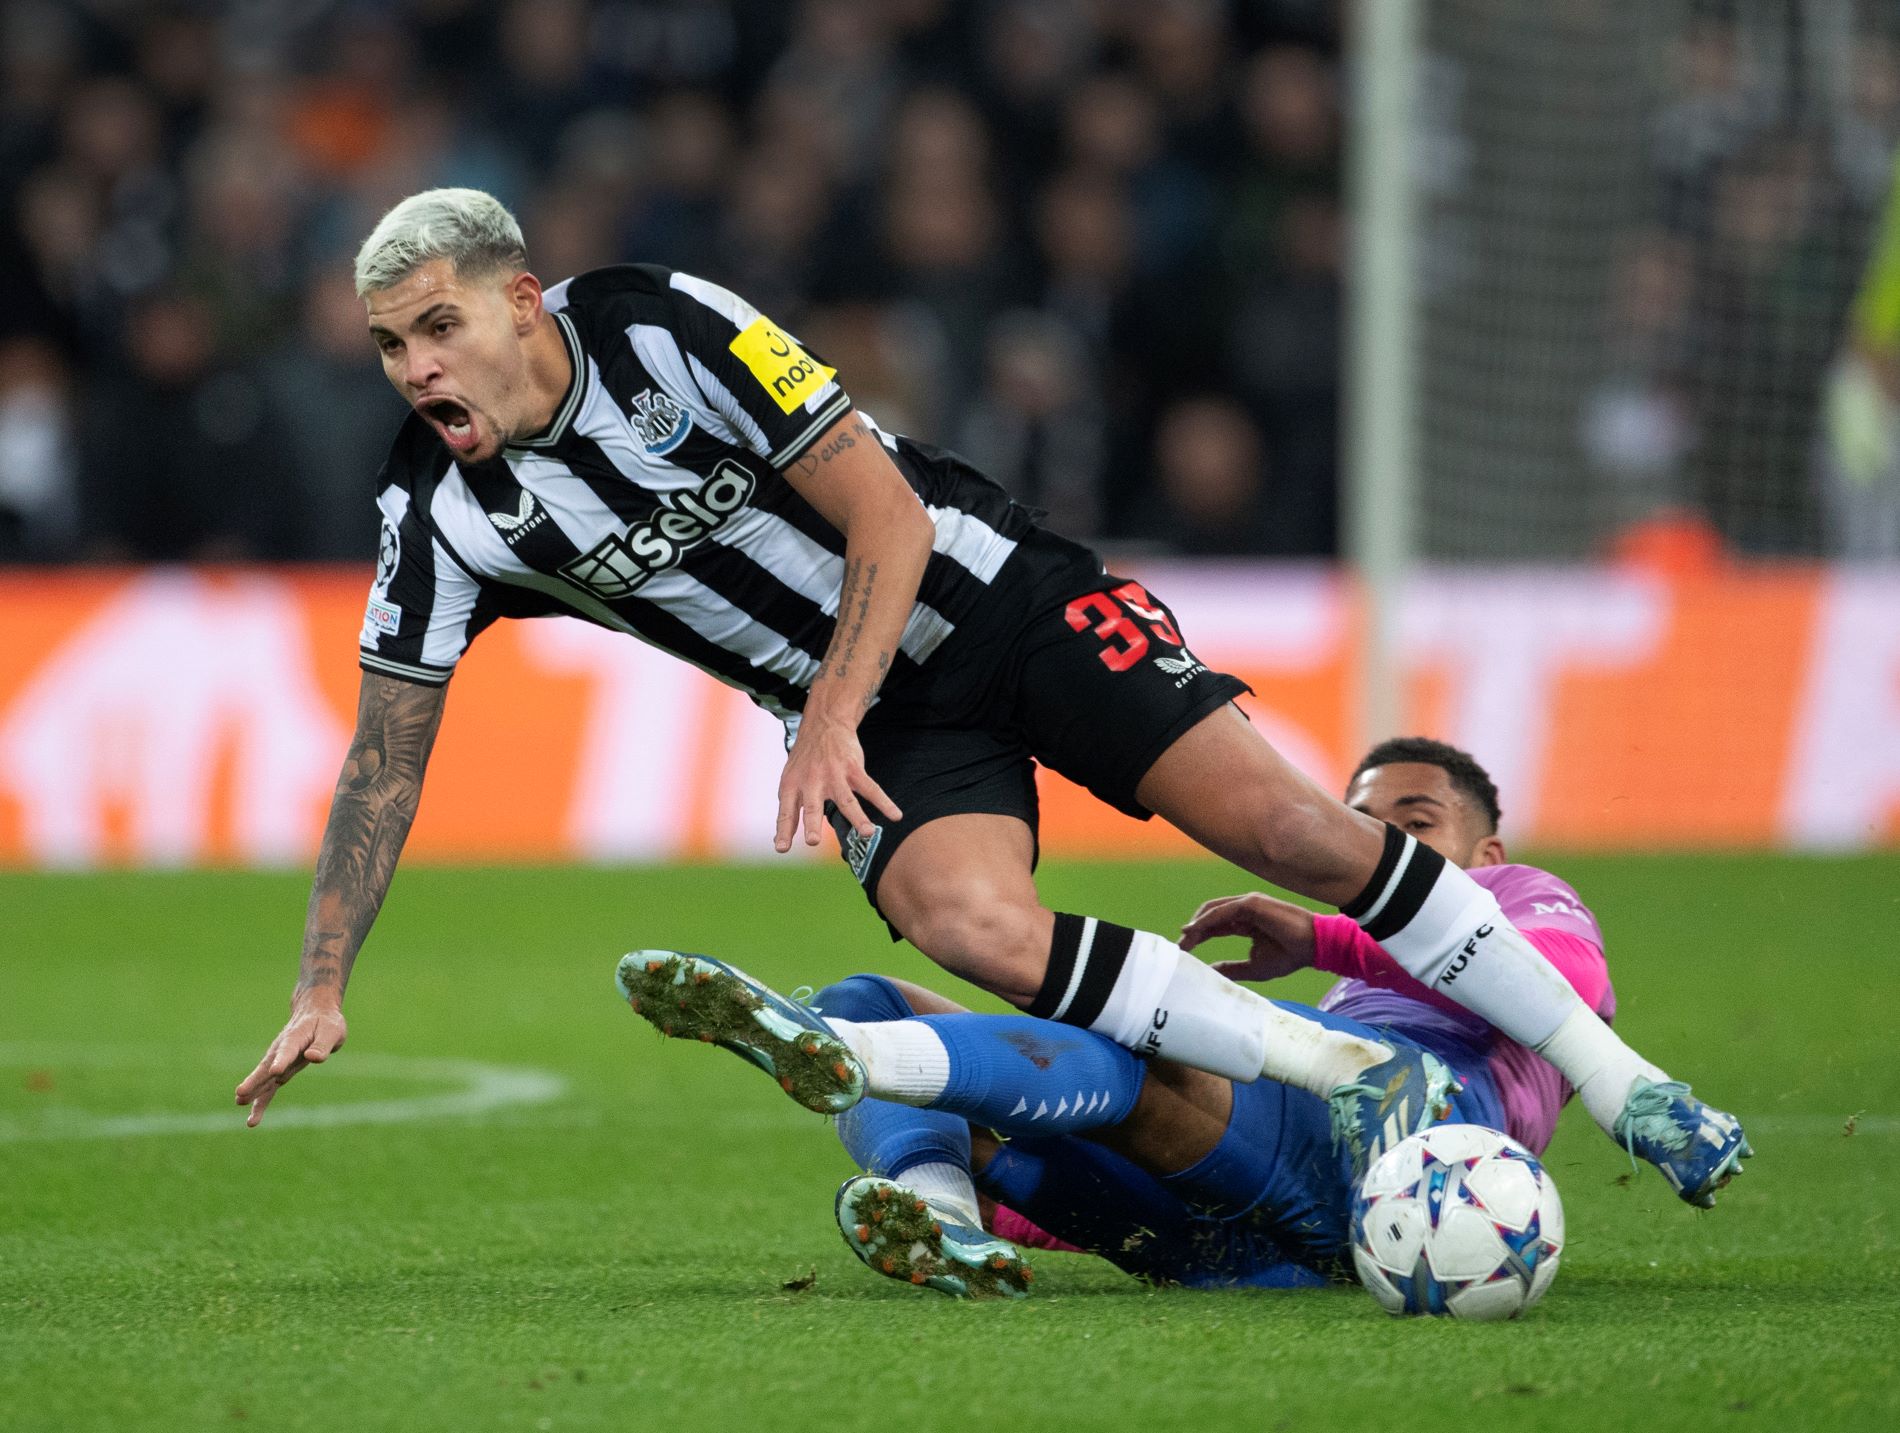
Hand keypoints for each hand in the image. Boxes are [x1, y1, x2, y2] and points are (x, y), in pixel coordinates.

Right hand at [234, 995, 348, 1126]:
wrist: (315, 1014)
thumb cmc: (326, 1023)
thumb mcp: (332, 1031)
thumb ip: (322, 1045)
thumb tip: (312, 1057)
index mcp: (295, 1038)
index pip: (288, 1050)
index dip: (282, 1060)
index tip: (275, 1071)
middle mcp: (281, 1050)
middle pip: (266, 1067)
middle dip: (255, 1081)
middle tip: (240, 1093)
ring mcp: (278, 1061)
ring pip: (264, 1079)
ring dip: (253, 1093)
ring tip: (239, 1103)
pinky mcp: (281, 1071)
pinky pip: (269, 1087)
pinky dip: (261, 1100)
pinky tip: (253, 1117)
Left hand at [774, 716, 901, 852]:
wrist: (824, 725)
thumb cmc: (805, 761)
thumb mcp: (789, 781)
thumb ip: (789, 811)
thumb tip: (782, 844)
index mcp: (792, 786)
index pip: (786, 812)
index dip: (783, 831)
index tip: (781, 849)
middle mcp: (811, 781)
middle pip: (812, 806)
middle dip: (812, 824)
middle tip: (813, 841)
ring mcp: (834, 775)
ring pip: (846, 800)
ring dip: (858, 817)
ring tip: (868, 833)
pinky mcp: (853, 768)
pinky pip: (871, 788)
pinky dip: (884, 803)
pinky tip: (896, 815)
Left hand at [1180, 892, 1317, 983]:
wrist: (1314, 948)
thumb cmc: (1289, 956)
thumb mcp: (1254, 967)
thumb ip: (1232, 968)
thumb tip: (1211, 972)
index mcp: (1246, 922)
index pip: (1214, 925)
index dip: (1198, 936)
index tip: (1184, 951)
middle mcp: (1245, 909)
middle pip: (1209, 916)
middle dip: (1193, 931)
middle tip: (1180, 948)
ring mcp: (1248, 903)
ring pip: (1213, 911)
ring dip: (1196, 926)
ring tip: (1184, 942)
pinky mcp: (1252, 903)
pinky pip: (1222, 911)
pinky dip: (1206, 921)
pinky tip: (1195, 932)